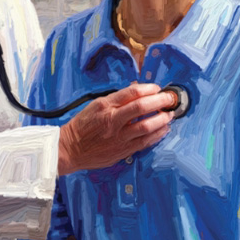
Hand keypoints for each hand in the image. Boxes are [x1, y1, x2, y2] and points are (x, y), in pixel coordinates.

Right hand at [57, 83, 174, 174]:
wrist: (70, 149)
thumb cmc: (83, 126)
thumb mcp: (96, 105)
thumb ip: (117, 98)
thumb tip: (137, 89)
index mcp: (105, 106)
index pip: (132, 92)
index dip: (149, 89)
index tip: (157, 88)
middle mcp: (113, 120)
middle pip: (142, 107)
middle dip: (160, 101)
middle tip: (170, 99)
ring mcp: (118, 137)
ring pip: (147, 126)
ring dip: (162, 119)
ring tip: (169, 115)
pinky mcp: (122, 150)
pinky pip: (144, 142)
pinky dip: (157, 135)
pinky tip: (163, 130)